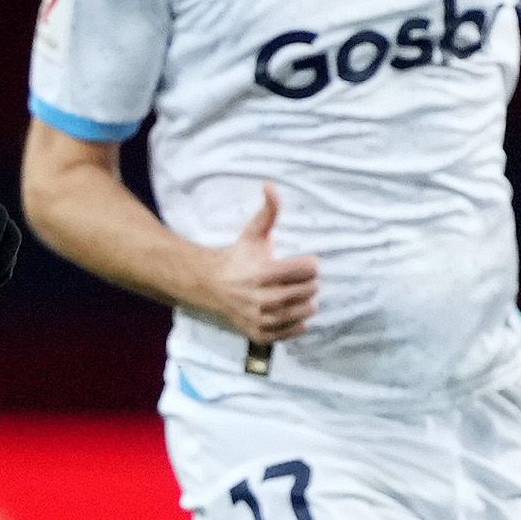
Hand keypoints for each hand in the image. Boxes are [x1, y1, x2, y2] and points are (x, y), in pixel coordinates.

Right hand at [191, 186, 319, 342]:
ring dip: (307, 305)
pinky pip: (285, 334)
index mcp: (261, 273)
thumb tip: (271, 185)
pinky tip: (299, 317)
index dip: (311, 265)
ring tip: (305, 296)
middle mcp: (259, 298)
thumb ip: (268, 211)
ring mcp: (257, 318)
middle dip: (309, 285)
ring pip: (298, 314)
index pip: (304, 271)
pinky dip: (296, 327)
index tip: (308, 263)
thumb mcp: (252, 233)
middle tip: (306, 280)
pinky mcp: (255, 333)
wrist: (209, 285)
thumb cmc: (237, 256)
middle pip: (304, 293)